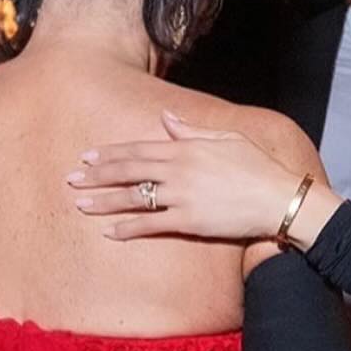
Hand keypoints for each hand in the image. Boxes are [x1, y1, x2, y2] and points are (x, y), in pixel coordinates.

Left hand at [70, 112, 341, 245]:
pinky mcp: (188, 221)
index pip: (138, 149)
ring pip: (133, 198)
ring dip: (104, 201)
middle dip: (96, 176)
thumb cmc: (258, 167)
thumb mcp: (227, 139)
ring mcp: (181, 196)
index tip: (87, 157)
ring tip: (80, 204)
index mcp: (185, 148)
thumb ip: (192, 130)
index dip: (109, 154)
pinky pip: (150, 225)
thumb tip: (167, 118)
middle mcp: (178, 170)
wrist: (279, 199)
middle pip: (128, 171)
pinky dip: (127, 228)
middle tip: (71, 179)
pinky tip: (109, 232)